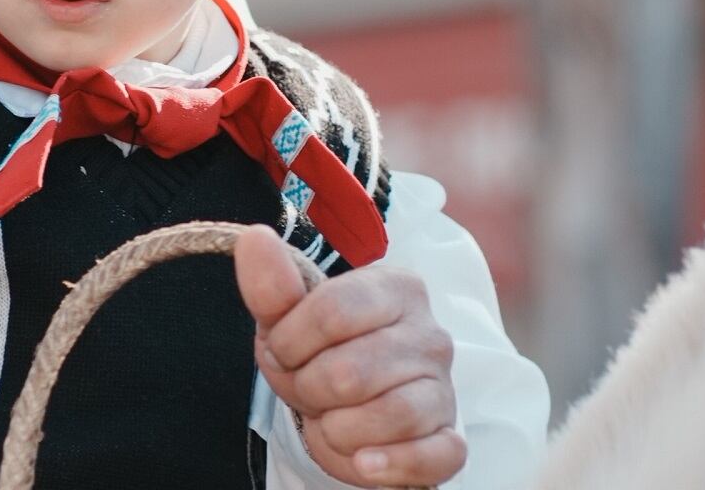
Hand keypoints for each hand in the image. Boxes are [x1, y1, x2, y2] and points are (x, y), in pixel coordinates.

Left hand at [236, 225, 465, 487]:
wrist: (346, 408)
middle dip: (310, 390)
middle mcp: (430, 334)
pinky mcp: (449, 439)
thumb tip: (255, 238)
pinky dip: (392, 465)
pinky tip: (363, 461)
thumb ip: (271, 283)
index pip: (332, 311)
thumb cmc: (320, 354)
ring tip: (331, 420)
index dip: (290, 342)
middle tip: (307, 389)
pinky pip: (432, 456)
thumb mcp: (287, 319)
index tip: (282, 351)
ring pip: (388, 415)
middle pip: (350, 372)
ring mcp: (443, 388)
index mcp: (396, 288)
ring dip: (338, 429)